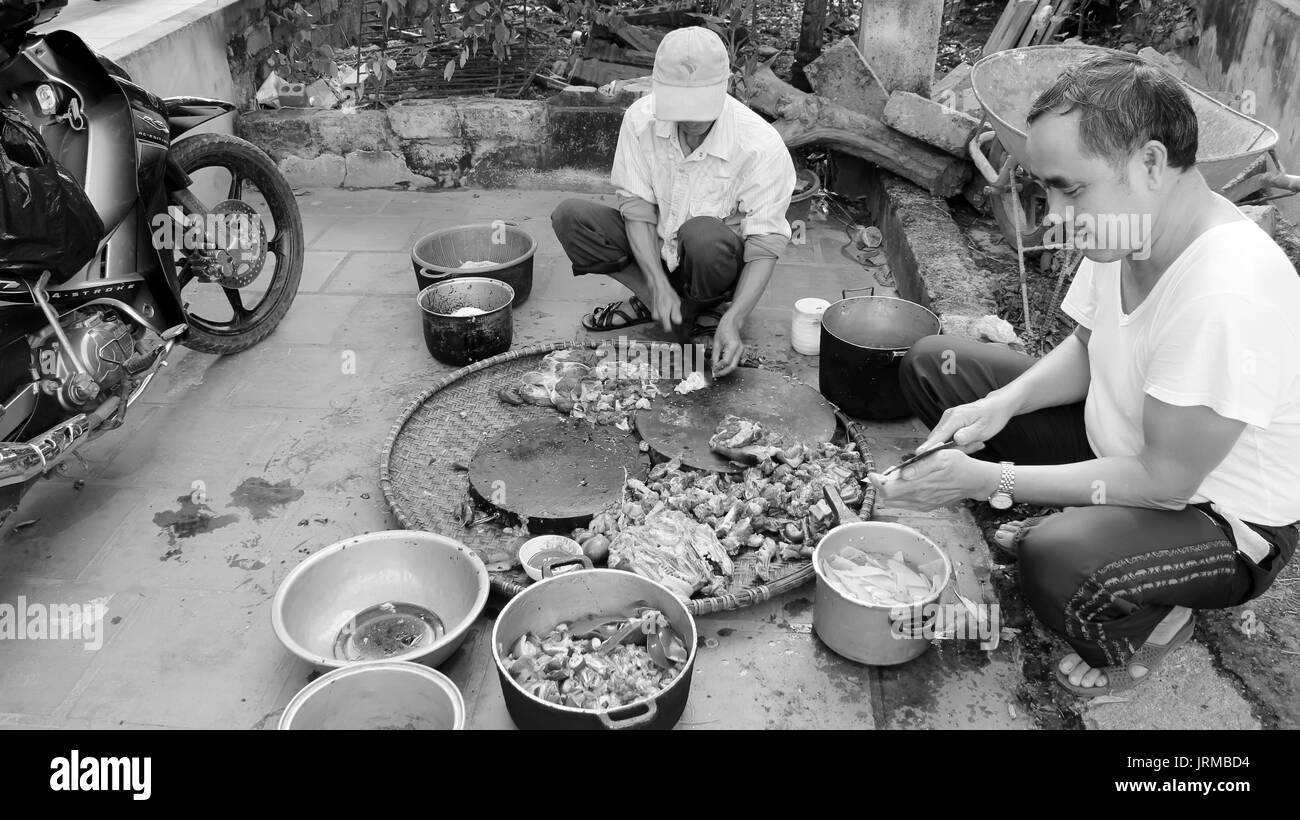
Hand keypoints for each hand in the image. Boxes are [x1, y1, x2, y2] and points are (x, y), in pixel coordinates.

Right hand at [650, 284, 681, 333]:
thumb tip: (678, 322)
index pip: (667, 329)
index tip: (674, 325)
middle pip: (665, 323)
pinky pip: (659, 314)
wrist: (657, 286)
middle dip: (669, 318)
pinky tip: (664, 304)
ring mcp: (654, 313)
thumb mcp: (676, 303)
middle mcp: (657, 316)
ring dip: (665, 314)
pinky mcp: (652, 310)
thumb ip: (676, 314)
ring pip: (662, 318)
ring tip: (668, 306)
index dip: (672, 328)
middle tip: (672, 310)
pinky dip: (662, 311)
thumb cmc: (666, 293)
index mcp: (663, 316)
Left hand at [711, 316, 743, 375]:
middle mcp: (739, 349)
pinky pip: (734, 361)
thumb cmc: (724, 329)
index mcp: (733, 346)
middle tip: (716, 374)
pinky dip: (728, 365)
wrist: (732, 323)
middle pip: (733, 366)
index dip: (719, 367)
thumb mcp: (716, 342)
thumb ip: (715, 355)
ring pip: (734, 365)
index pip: (726, 361)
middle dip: (724, 372)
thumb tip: (713, 365)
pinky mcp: (740, 351)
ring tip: (718, 370)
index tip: (713, 369)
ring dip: (726, 369)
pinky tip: (722, 365)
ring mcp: (741, 351)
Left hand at [866, 449, 996, 510]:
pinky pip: (906, 504)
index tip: (873, 473)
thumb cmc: (959, 465)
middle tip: (884, 474)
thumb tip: (902, 473)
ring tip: (895, 478)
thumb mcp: (941, 457)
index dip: (877, 482)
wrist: (974, 481)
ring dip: (891, 491)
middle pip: (888, 498)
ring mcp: (923, 505)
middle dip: (882, 485)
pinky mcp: (927, 507)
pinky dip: (901, 495)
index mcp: (920, 485)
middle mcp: (919, 498)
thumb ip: (920, 466)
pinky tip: (907, 484)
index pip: (888, 490)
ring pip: (895, 502)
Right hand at [918, 394, 1017, 454]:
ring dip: (952, 446)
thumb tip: (955, 440)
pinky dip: (953, 441)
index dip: (929, 446)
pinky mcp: (949, 421)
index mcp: (956, 417)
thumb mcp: (984, 429)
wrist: (997, 406)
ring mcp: (947, 417)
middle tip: (969, 450)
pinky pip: (945, 435)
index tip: (919, 454)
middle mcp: (948, 416)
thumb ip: (969, 435)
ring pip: (941, 437)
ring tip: (974, 443)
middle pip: (937, 438)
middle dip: (946, 449)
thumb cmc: (992, 417)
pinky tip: (969, 441)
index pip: (938, 435)